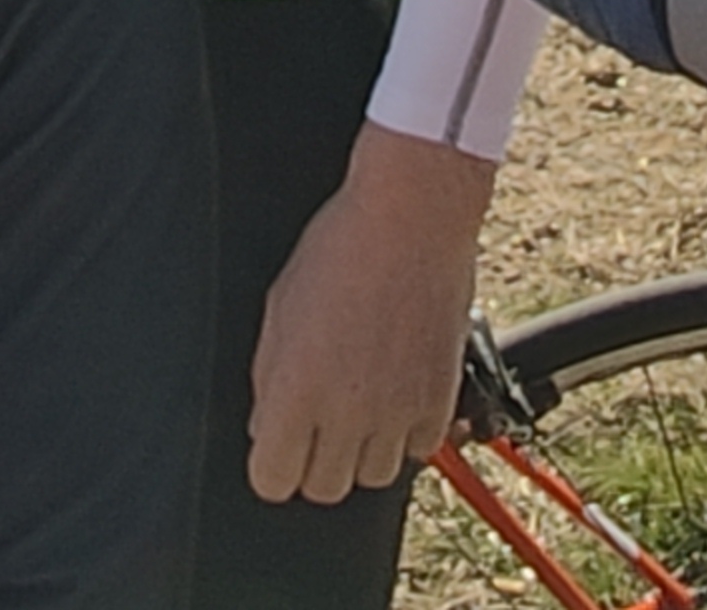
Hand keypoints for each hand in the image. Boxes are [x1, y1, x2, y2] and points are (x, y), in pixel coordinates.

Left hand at [245, 122, 494, 506]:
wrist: (412, 217)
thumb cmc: (339, 248)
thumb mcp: (279, 306)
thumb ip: (268, 377)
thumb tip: (266, 426)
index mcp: (295, 391)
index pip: (272, 480)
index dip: (271, 463)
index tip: (278, 444)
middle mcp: (347, 412)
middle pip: (323, 489)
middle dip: (313, 461)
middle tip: (317, 422)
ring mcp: (397, 411)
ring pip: (373, 477)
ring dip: (363, 450)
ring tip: (361, 402)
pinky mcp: (440, 401)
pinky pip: (420, 450)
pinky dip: (408, 431)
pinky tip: (397, 390)